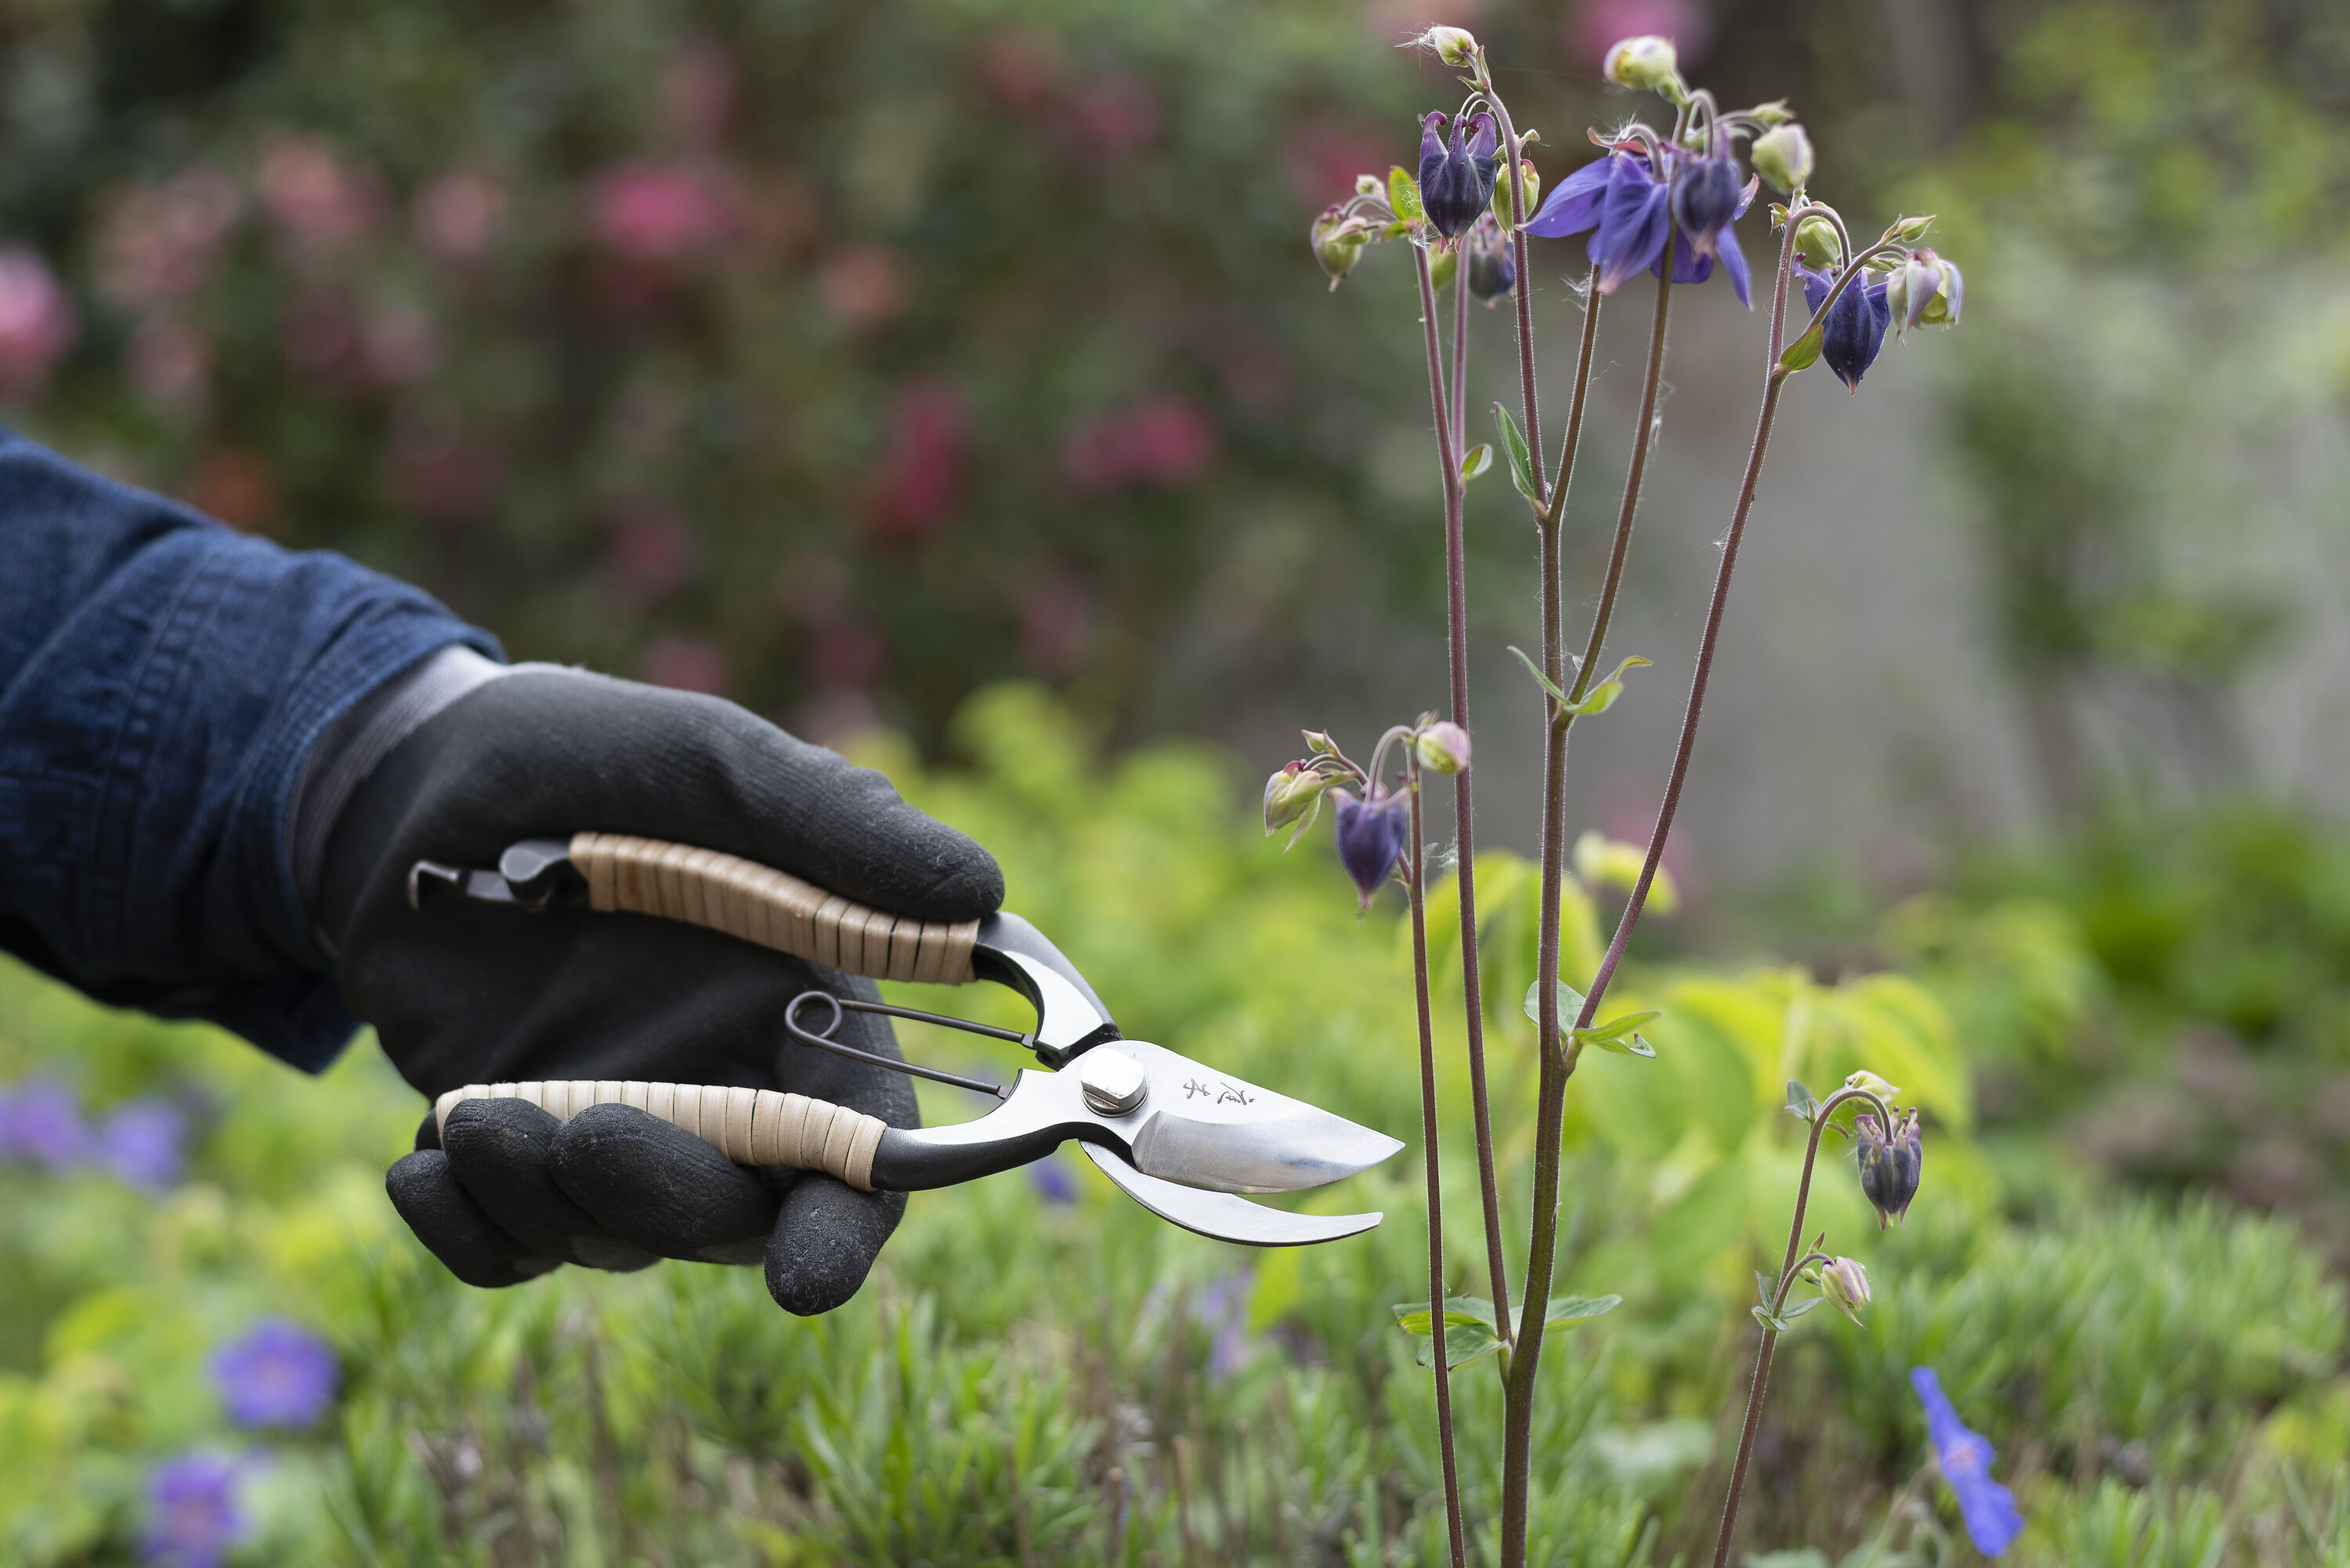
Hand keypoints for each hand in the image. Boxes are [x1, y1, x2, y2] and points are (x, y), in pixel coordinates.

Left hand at [313, 668, 1001, 1312]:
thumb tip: (984, 892)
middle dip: (666, 1200)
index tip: (807, 1275)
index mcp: (803, 1010)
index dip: (852, 1222)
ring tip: (472, 1117)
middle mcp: (722, 1087)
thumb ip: (838, 829)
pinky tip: (418, 1169)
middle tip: (586, 1136)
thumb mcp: (713, 764)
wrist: (407, 775)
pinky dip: (464, 1231)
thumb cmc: (585, 754)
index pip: (862, 1151)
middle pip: (733, 1213)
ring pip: (613, 1235)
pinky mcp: (510, 1148)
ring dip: (546, 1201)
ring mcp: (613, 1123)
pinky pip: (504, 1245)